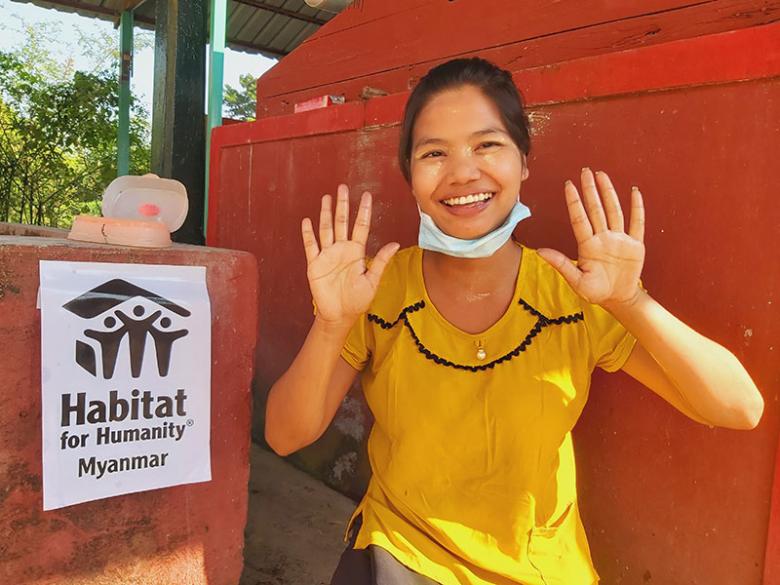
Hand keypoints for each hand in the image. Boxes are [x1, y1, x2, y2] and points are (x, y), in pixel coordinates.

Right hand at [302, 184, 399, 327]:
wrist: (339, 315)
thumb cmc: (357, 300)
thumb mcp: (372, 280)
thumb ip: (380, 261)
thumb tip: (395, 244)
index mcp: (356, 252)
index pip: (361, 226)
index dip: (363, 211)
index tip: (366, 195)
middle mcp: (341, 250)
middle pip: (342, 222)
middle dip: (342, 205)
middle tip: (342, 187)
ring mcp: (327, 255)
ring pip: (326, 229)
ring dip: (325, 213)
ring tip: (326, 197)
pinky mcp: (315, 264)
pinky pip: (311, 246)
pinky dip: (308, 234)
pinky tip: (307, 221)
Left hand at [537, 168, 644, 308]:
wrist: (618, 299)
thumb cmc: (595, 291)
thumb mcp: (577, 281)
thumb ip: (561, 264)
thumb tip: (540, 251)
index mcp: (588, 246)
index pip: (580, 219)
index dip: (574, 202)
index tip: (568, 185)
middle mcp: (603, 238)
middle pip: (596, 209)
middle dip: (590, 190)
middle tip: (585, 171)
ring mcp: (619, 240)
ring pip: (614, 211)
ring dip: (609, 193)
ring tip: (602, 175)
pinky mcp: (635, 245)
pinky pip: (637, 223)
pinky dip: (637, 208)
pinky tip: (634, 192)